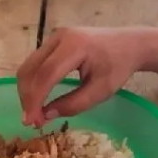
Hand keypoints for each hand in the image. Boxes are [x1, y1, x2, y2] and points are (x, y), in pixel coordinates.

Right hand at [16, 27, 145, 126]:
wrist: (130, 44)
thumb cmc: (119, 67)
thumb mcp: (101, 91)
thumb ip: (74, 104)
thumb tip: (45, 115)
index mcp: (75, 46)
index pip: (46, 74)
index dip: (35, 99)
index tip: (31, 122)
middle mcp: (60, 36)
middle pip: (31, 68)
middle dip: (27, 96)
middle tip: (31, 121)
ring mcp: (55, 36)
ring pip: (30, 65)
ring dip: (28, 90)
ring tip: (34, 112)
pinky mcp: (54, 40)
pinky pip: (36, 62)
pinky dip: (33, 81)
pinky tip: (38, 97)